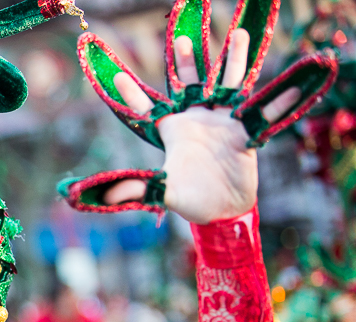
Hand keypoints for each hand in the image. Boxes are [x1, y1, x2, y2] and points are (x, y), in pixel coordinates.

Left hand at [104, 30, 299, 223]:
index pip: (148, 108)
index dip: (133, 95)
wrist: (223, 210)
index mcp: (173, 131)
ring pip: (228, 84)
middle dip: (187, 62)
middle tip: (180, 39)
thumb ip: (137, 189)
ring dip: (233, 61)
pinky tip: (291, 88)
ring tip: (238, 34)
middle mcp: (197, 120)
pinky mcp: (246, 132)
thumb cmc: (191, 200)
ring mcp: (223, 123)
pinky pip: (264, 114)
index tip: (117, 77)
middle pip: (191, 84)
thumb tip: (106, 196)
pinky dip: (278, 102)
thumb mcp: (164, 192)